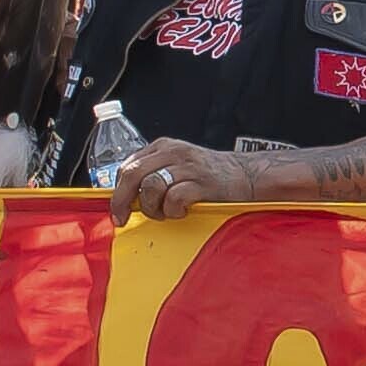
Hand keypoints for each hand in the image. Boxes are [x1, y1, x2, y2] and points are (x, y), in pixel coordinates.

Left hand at [105, 136, 251, 223]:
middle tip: (124, 218)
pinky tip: (182, 212)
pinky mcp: (202, 182)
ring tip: (165, 213)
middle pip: (132, 174)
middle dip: (122, 200)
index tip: (118, 209)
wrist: (248, 176)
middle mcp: (173, 153)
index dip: (117, 191)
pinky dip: (173, 210)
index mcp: (163, 147)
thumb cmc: (211, 176)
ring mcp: (188, 166)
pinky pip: (174, 198)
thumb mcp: (178, 166)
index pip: (127, 166)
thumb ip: (154, 174)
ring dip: (153, 207)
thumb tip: (127, 198)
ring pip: (151, 187)